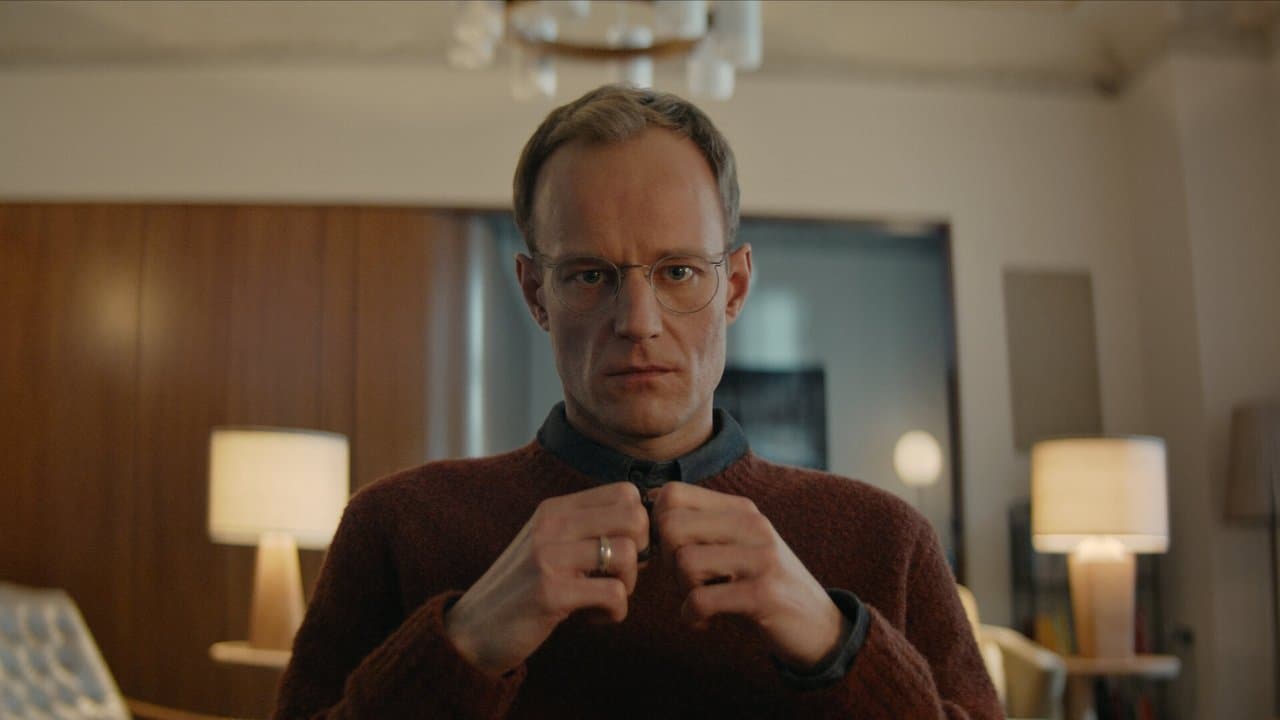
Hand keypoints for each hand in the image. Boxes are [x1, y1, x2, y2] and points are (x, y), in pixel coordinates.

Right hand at [444, 482, 648, 675]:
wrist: (471, 631)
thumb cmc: (523, 590)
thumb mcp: (550, 546)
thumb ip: (588, 530)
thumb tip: (647, 529)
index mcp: (555, 508)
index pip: (626, 492)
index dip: (639, 525)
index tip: (622, 552)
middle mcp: (552, 523)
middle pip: (635, 518)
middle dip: (641, 552)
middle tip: (617, 575)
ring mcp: (549, 556)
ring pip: (628, 555)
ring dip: (626, 585)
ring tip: (601, 598)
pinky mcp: (550, 592)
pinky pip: (614, 595)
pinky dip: (614, 613)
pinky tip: (591, 617)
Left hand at [651, 482, 847, 670]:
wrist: (818, 625)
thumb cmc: (762, 584)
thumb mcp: (735, 546)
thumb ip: (700, 526)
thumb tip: (648, 502)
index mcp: (740, 509)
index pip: (672, 493)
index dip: (656, 526)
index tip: (670, 553)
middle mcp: (752, 525)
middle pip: (671, 525)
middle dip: (665, 560)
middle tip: (683, 582)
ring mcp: (761, 558)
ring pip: (685, 562)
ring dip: (682, 591)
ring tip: (699, 601)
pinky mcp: (763, 594)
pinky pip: (702, 600)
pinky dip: (692, 616)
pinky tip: (704, 621)